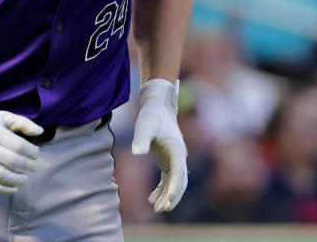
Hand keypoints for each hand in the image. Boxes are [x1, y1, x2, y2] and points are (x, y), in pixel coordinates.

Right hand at [0, 96, 43, 194]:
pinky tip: (13, 189)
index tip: (37, 155)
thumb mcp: (2, 116)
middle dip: (28, 166)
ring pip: (1, 175)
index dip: (32, 152)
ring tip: (24, 179)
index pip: (19, 146)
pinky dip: (2, 189)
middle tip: (34, 167)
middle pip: (13, 161)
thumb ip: (23, 123)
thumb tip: (40, 132)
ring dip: (17, 180)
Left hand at [131, 78, 187, 212]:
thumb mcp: (144, 126)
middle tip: (162, 210)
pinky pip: (168, 179)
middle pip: (180, 181)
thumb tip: (136, 153)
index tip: (169, 201)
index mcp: (176, 149)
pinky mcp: (168, 160)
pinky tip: (151, 199)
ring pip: (175, 182)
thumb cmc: (151, 116)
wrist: (157, 106)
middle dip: (172, 197)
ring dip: (167, 196)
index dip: (175, 188)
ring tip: (156, 209)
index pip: (179, 173)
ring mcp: (174, 159)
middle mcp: (179, 156)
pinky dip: (162, 189)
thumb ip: (141, 139)